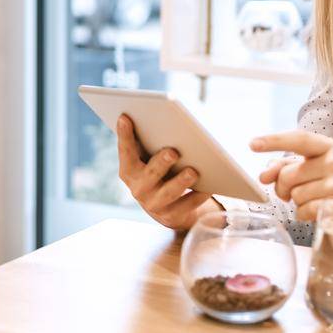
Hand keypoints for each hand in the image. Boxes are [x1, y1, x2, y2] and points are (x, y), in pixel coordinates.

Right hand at [116, 114, 219, 231]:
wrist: (166, 207)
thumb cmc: (158, 171)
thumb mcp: (148, 158)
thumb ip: (149, 142)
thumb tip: (163, 118)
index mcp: (129, 171)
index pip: (125, 151)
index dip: (124, 135)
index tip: (125, 117)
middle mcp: (138, 189)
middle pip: (150, 174)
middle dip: (161, 163)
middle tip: (173, 152)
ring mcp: (154, 205)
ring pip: (169, 193)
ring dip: (181, 181)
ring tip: (193, 171)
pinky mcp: (172, 216)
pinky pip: (186, 206)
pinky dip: (198, 196)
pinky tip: (208, 187)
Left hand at [251, 130, 332, 222]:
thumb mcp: (313, 169)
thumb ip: (285, 166)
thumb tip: (264, 176)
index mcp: (329, 147)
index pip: (299, 139)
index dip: (274, 141)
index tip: (252, 144)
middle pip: (289, 175)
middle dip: (283, 187)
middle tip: (291, 192)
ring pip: (296, 195)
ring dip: (297, 202)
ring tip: (313, 200)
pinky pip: (306, 211)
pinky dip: (304, 214)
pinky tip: (318, 212)